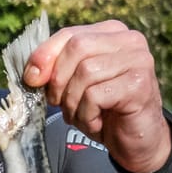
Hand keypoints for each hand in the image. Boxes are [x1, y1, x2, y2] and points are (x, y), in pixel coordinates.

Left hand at [23, 20, 171, 172]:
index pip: (69, 35)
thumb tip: (32, 73)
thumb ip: (56, 69)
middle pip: (76, 48)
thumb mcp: (75, 84)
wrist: (136, 140)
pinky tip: (96, 122)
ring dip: (72, 102)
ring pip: (85, 73)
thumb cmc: (103, 109)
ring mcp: (139, 60)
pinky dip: (86, 114)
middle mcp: (130, 40)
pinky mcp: (140, 84)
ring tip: (80, 115)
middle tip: (59, 103)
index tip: (32, 79)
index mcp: (112, 32)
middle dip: (58, 80)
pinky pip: (95, 95)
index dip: (44, 56)